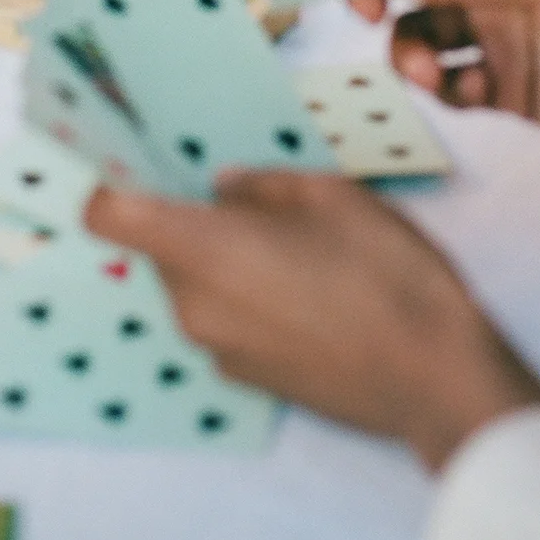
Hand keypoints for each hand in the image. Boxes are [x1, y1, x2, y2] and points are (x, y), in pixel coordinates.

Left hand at [85, 170, 539, 472]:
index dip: (109, 181)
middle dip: (195, 219)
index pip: (108, 214)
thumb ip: (262, 185)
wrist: (431, 377)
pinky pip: (225, 319)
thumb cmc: (383, 272)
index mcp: (201, 249)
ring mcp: (216, 350)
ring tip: (299, 244)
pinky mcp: (246, 380)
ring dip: (226, 259)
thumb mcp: (331, 196)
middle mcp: (191, 305)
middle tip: (260, 199)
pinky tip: (310, 290)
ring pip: (196, 283)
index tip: (134, 159)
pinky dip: (248, 297)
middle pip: (160, 247)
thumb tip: (223, 189)